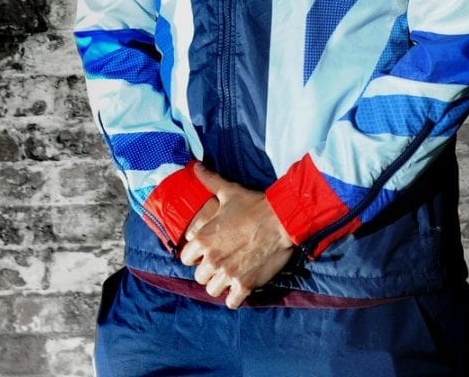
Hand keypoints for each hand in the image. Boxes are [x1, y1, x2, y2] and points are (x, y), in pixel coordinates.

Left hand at [177, 168, 295, 308]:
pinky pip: (231, 302)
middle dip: (209, 271)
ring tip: (230, 276)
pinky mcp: (245, 284)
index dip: (196, 255)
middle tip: (221, 263)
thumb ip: (208, 180)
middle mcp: (212, 259)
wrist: (282, 220)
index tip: (207, 251)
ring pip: (212, 290)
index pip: (186, 258)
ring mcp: (228, 273)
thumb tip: (195, 166)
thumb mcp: (228, 191)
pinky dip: (235, 298)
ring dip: (220, 285)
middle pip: (199, 277)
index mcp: (203, 238)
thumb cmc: (254, 205)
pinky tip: (241, 287)